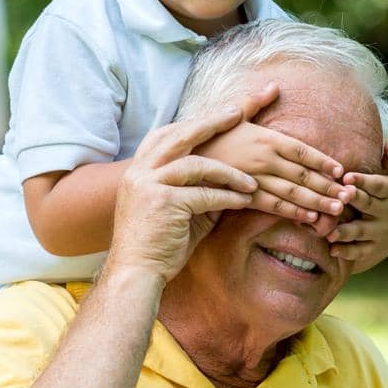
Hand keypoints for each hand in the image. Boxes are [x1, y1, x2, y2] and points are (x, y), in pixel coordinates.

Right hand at [106, 105, 257, 284]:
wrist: (135, 274)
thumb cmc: (158, 246)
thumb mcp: (177, 210)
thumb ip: (197, 191)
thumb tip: (229, 180)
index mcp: (138, 170)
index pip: (167, 135)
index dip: (194, 123)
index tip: (220, 115)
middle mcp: (140, 172)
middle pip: (181, 135)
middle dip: (213, 122)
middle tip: (239, 113)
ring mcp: (149, 185)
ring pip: (197, 164)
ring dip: (229, 172)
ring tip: (252, 182)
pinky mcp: (163, 203)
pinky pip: (204, 195)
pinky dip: (228, 198)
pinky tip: (245, 201)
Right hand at [198, 90, 352, 224]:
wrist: (182, 158)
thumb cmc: (209, 137)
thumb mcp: (232, 115)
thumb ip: (255, 102)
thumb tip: (274, 85)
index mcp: (266, 138)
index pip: (302, 150)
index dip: (323, 161)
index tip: (341, 171)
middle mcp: (264, 158)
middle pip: (303, 174)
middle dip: (328, 186)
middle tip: (350, 195)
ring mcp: (255, 178)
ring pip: (292, 193)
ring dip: (317, 202)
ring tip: (338, 210)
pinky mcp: (244, 197)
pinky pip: (273, 207)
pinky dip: (293, 213)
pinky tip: (310, 219)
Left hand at [329, 136, 387, 272]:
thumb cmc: (387, 195)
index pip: (377, 186)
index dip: (363, 182)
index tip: (348, 177)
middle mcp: (385, 213)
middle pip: (368, 206)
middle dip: (355, 201)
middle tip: (340, 196)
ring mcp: (378, 232)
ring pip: (361, 231)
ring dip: (346, 231)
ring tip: (330, 231)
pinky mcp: (371, 249)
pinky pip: (358, 251)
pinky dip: (346, 251)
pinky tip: (332, 249)